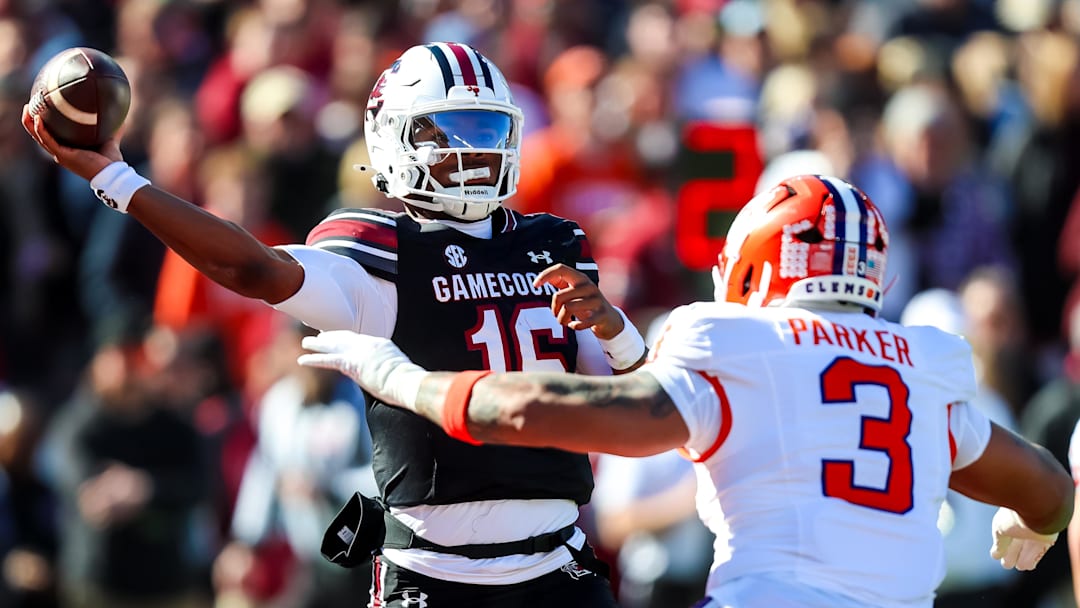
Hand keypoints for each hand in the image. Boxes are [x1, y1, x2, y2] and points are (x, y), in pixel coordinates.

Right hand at [21, 104, 120, 179]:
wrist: (113, 173)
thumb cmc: (111, 161)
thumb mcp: (109, 140)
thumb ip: (112, 130)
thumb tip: (121, 118)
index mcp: (67, 150)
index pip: (49, 136)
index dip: (42, 124)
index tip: (41, 108)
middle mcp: (60, 153)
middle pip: (39, 135)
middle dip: (30, 120)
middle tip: (28, 105)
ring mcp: (60, 155)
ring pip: (38, 137)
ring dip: (30, 123)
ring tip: (27, 108)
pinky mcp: (63, 156)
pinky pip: (47, 140)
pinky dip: (41, 129)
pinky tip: (37, 118)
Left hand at [298, 330, 426, 409]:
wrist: (408, 382)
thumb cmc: (408, 382)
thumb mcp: (400, 370)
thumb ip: (389, 369)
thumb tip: (388, 377)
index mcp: (381, 345)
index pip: (359, 340)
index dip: (346, 338)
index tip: (338, 337)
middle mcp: (369, 344)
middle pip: (345, 338)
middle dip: (331, 336)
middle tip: (319, 335)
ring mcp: (360, 353)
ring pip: (334, 345)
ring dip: (318, 344)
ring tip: (306, 343)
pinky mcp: (352, 364)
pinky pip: (329, 360)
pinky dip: (315, 359)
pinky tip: (303, 360)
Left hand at [534, 264, 623, 338]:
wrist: (610, 320)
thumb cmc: (586, 305)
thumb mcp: (574, 292)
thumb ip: (561, 283)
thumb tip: (541, 278)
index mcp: (580, 278)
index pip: (560, 268)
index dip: (545, 274)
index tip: (535, 285)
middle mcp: (589, 286)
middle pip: (559, 295)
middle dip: (554, 309)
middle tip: (557, 316)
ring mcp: (597, 299)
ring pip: (567, 308)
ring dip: (562, 319)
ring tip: (565, 322)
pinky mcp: (602, 314)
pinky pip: (580, 322)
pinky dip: (574, 326)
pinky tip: (574, 326)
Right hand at [990, 507, 1057, 569]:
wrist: (1035, 510)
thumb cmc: (1013, 516)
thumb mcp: (999, 529)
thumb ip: (999, 543)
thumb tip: (995, 555)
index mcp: (1010, 515)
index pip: (1005, 532)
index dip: (1002, 545)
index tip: (997, 555)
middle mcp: (1024, 521)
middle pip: (1018, 540)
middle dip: (1012, 552)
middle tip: (1007, 564)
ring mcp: (1036, 529)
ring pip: (1029, 546)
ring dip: (1024, 557)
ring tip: (1020, 567)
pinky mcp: (1047, 537)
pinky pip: (1039, 549)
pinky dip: (1033, 557)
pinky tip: (1027, 565)